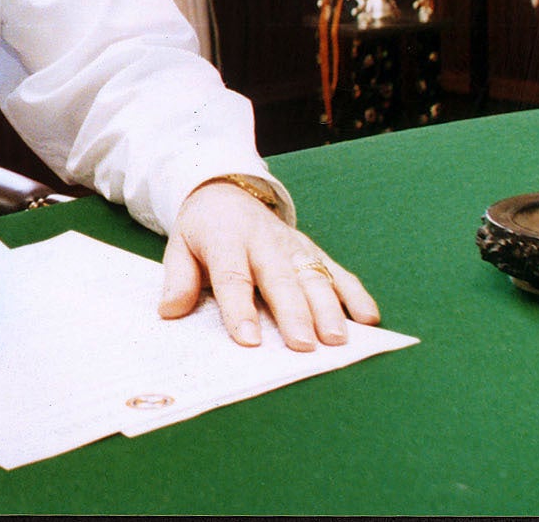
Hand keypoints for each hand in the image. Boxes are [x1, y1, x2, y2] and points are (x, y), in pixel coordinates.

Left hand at [157, 178, 379, 350]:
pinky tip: (368, 318)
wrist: (227, 191)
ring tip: (337, 340)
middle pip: (280, 278)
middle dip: (294, 313)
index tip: (248, 340)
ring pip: (313, 276)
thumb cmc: (204, 231)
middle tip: (303, 346)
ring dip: (328, 308)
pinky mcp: (313, 251)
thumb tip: (170, 311)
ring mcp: (293, 245)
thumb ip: (178, 279)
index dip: (239, 308)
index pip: (233, 275)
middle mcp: (264, 241)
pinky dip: (355, 294)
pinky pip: (338, 272)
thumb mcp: (180, 246)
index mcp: (226, 239)